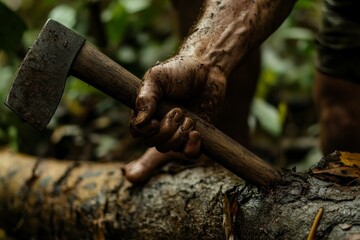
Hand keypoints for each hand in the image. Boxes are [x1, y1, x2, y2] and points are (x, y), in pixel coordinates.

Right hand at [124, 55, 226, 182]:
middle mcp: (160, 123)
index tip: (155, 121)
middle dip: (167, 130)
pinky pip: (189, 154)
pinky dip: (192, 148)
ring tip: (190, 118)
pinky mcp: (194, 136)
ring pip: (171, 149)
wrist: (207, 69)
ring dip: (180, 136)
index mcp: (146, 111)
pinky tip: (196, 133)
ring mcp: (177, 131)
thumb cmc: (179, 70)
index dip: (146, 132)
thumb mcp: (157, 77)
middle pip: (155, 143)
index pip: (137, 132)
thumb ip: (145, 97)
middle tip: (179, 111)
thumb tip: (140, 123)